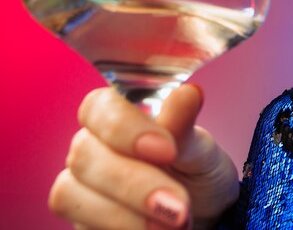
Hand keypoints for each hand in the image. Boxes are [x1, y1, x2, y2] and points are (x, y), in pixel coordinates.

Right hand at [49, 85, 239, 229]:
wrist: (204, 217)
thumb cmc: (198, 172)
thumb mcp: (201, 150)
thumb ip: (185, 127)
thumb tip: (189, 93)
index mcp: (119, 114)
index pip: (99, 106)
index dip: (125, 128)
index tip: (167, 151)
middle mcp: (92, 145)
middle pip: (85, 154)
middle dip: (135, 184)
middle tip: (179, 206)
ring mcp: (81, 184)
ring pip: (72, 193)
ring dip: (128, 214)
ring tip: (176, 224)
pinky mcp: (81, 219)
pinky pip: (81, 225)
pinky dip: (121, 229)